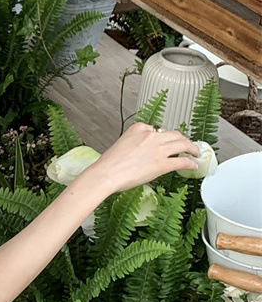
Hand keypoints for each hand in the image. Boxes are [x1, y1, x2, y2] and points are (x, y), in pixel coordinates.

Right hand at [82, 123, 200, 194]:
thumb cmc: (109, 163)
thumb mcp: (122, 143)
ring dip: (192, 148)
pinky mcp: (162, 164)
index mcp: (139, 128)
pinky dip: (190, 162)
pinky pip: (182, 161)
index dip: (165, 136)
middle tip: (187, 145)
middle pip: (175, 134)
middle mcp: (151, 135)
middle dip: (183, 139)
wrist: (106, 174)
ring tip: (195, 152)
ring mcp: (158, 149)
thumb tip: (144, 151)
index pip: (158, 129)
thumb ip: (136, 142)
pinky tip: (193, 165)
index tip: (167, 141)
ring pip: (183, 144)